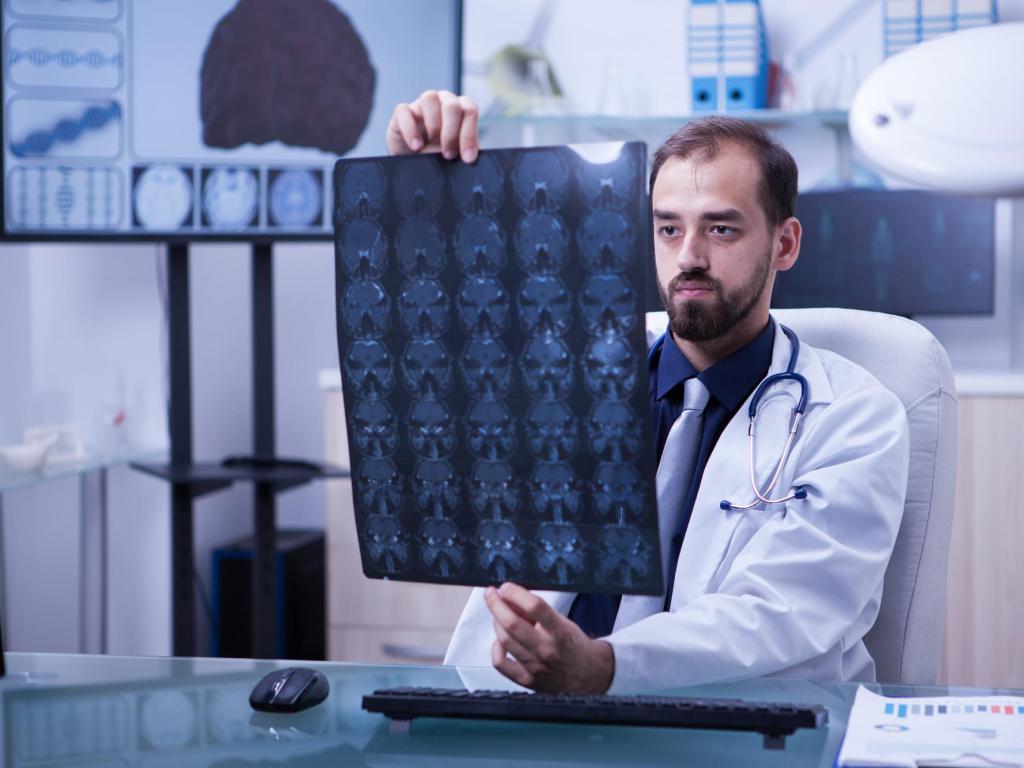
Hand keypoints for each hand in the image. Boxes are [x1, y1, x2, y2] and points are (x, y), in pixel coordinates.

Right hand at [386, 89, 478, 161]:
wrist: (412, 162)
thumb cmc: (436, 154)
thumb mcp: (453, 154)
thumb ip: (463, 150)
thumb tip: (469, 157)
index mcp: (460, 108)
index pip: (470, 110)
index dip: (469, 134)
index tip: (467, 158)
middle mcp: (442, 101)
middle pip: (452, 105)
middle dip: (452, 133)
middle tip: (448, 154)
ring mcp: (421, 104)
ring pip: (429, 98)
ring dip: (433, 125)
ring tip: (431, 148)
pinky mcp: (402, 112)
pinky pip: (404, 111)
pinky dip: (411, 130)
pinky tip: (416, 146)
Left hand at [485, 583, 614, 693]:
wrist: (589, 675)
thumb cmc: (574, 646)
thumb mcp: (564, 622)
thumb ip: (539, 612)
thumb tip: (511, 598)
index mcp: (560, 632)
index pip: (535, 607)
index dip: (515, 593)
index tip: (506, 586)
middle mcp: (547, 650)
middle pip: (512, 623)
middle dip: (496, 604)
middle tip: (492, 594)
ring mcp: (536, 667)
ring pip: (504, 640)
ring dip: (497, 622)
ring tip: (500, 615)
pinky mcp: (527, 680)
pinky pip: (500, 663)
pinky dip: (496, 649)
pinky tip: (500, 641)